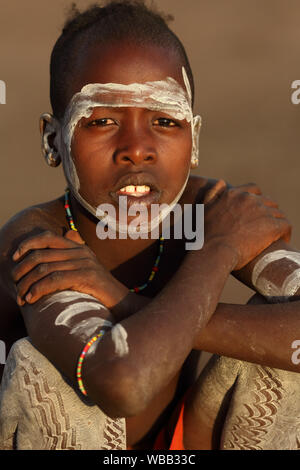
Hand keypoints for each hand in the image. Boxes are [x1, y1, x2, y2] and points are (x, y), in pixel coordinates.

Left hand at [11, 229, 128, 307]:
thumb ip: (67, 263)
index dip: (28, 244)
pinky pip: (55, 279)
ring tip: (21, 297)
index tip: (15, 258)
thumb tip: (46, 260)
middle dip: (22, 270)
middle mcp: (81, 252)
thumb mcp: (82, 273)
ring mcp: (85, 263)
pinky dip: (39, 289)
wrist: (123, 304)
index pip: (47, 237)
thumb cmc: (99, 292)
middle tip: (15, 285)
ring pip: (45, 268)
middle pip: (41, 254)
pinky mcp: (87, 276)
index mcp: (78, 247)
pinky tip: (32, 299)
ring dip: (28, 284)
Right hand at [203, 180, 291, 269]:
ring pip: (278, 214)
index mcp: (233, 194)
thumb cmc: (204, 236)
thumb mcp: (204, 210)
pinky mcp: (271, 225)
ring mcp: (261, 211)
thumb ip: (213, 194)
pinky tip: (280, 241)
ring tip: (274, 236)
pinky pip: (285, 225)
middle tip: (265, 228)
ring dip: (276, 223)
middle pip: (268, 202)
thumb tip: (222, 182)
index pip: (254, 190)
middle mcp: (248, 199)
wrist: (212, 252)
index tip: (256, 213)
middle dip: (268, 213)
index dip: (257, 201)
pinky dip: (284, 233)